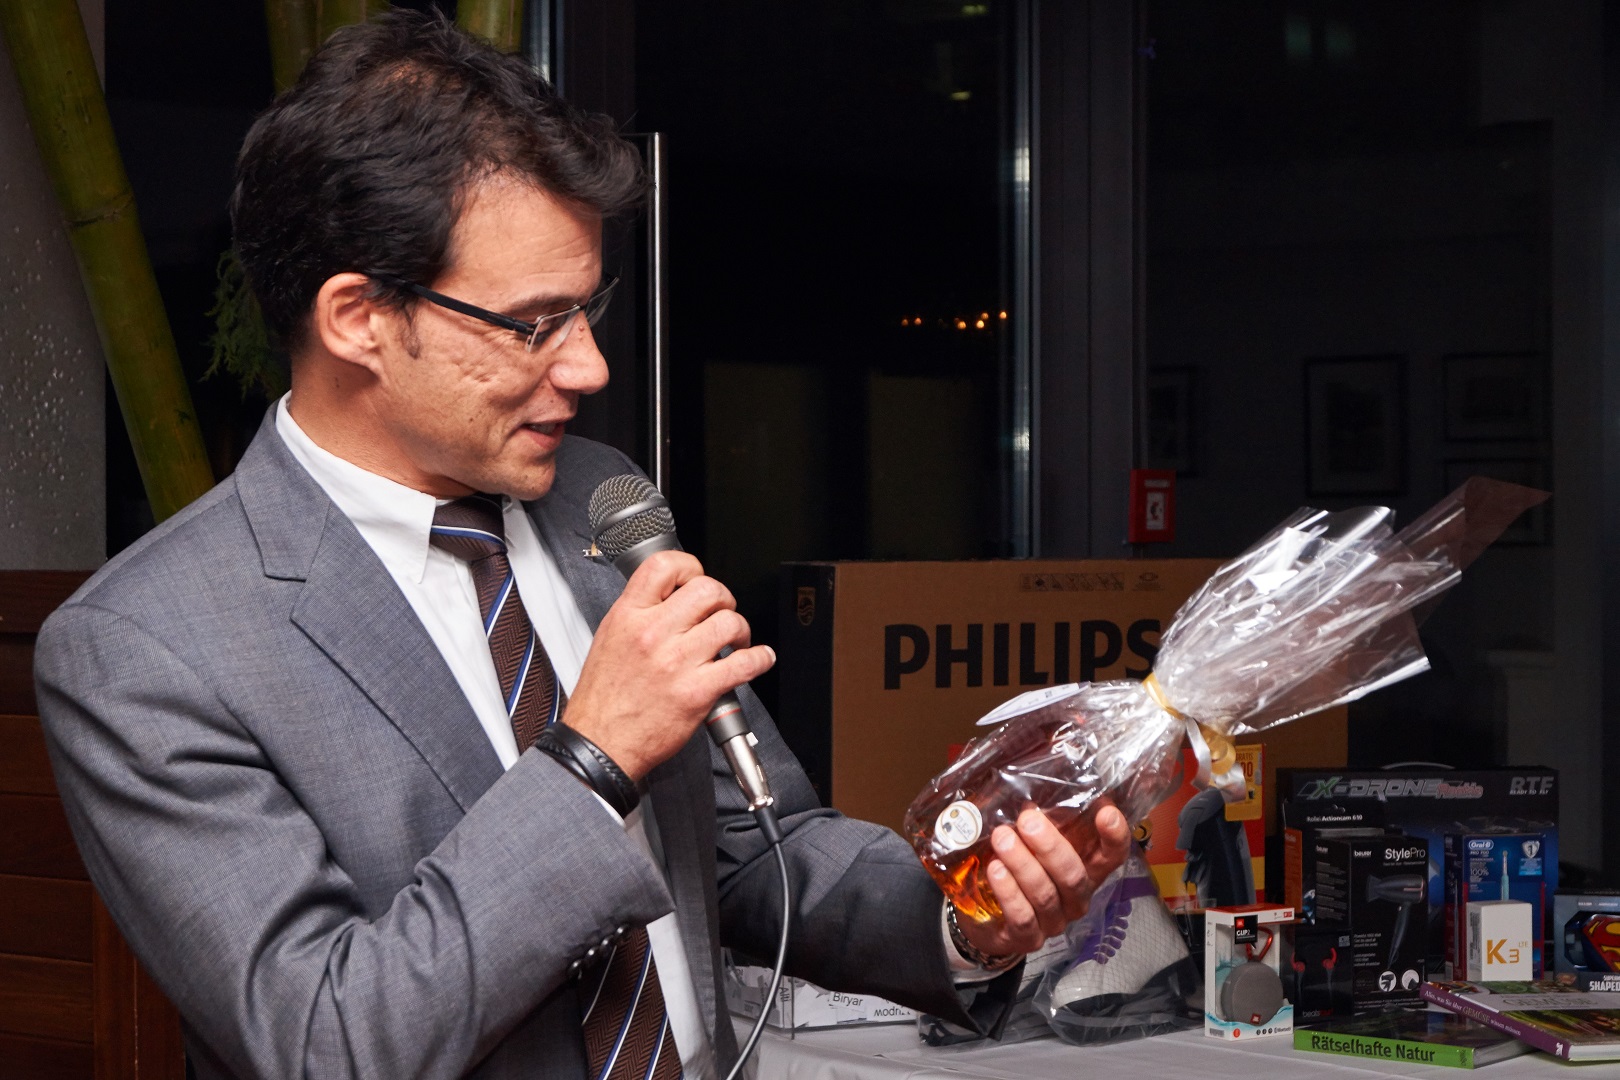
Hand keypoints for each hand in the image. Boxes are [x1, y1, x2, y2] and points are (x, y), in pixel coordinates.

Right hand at [564, 550, 775, 780]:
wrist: (600, 744)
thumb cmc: (604, 699)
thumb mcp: (609, 639)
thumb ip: (640, 613)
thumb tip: (672, 597)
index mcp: (628, 616)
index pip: (665, 566)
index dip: (690, 567)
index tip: (697, 579)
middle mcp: (653, 634)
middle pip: (707, 590)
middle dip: (722, 598)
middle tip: (721, 612)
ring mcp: (677, 662)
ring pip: (729, 622)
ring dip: (741, 629)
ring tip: (735, 640)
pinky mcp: (697, 692)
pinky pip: (743, 663)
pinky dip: (759, 659)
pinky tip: (757, 659)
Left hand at [955, 801, 1130, 959]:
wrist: (986, 918)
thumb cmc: (1016, 869)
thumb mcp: (1030, 843)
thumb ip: (1037, 820)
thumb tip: (1029, 787)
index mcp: (1085, 871)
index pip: (1112, 857)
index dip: (1115, 836)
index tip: (1106, 811)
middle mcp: (1076, 898)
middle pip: (1074, 875)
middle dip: (1051, 846)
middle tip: (1027, 820)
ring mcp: (1054, 921)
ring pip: (1046, 894)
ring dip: (1023, 864)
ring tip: (1002, 838)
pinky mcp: (1028, 938)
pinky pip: (1023, 917)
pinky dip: (1009, 893)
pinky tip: (996, 871)